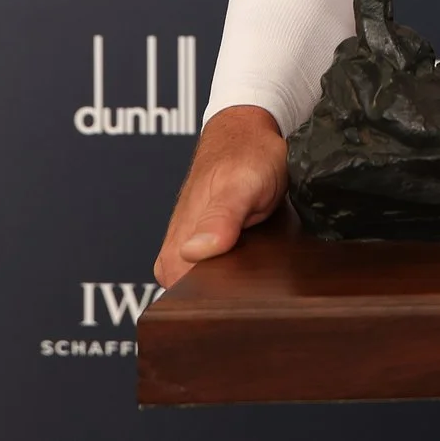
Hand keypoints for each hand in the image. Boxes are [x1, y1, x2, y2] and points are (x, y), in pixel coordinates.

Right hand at [153, 104, 286, 287]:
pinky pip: (223, 276)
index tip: (247, 300)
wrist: (247, 132)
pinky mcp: (210, 250)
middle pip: (200, 303)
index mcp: (177, 248)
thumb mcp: (241, 184)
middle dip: (232, 300)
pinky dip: (241, 273)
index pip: (186, 305)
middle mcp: (177, 256)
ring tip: (263, 266)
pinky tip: (258, 264)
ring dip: (238, 286)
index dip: (218, 308)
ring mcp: (193, 254)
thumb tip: (194, 252)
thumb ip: (221, 217)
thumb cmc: (246, 155)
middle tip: (262, 279)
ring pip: (212, 290)